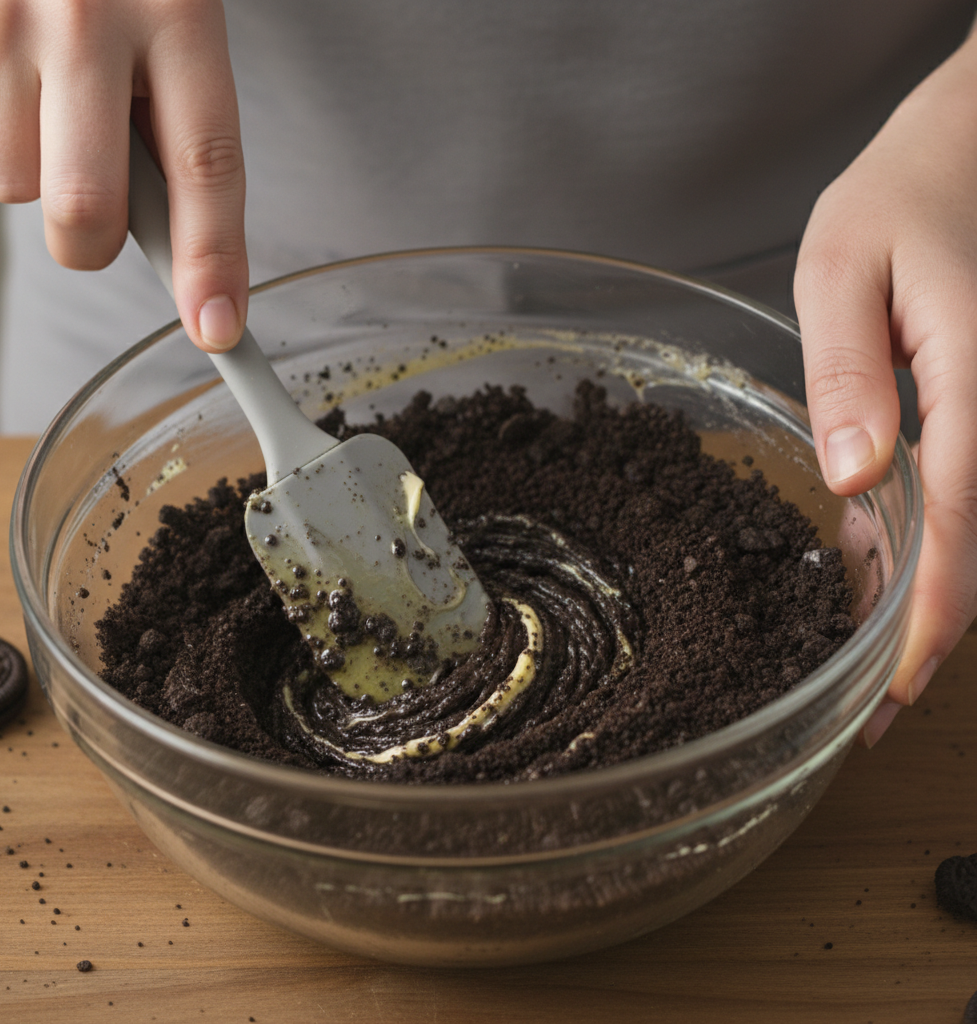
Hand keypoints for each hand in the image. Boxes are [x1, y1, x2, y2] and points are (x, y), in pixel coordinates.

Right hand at [0, 0, 246, 352]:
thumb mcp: (176, 13)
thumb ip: (177, 113)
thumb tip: (178, 239)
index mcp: (177, 9)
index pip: (207, 166)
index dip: (213, 261)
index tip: (219, 328)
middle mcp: (80, 11)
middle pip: (84, 212)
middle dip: (93, 238)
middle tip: (100, 202)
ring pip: (12, 182)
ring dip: (32, 161)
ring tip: (44, 88)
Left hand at [795, 31, 976, 744]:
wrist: (967, 146)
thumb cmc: (904, 194)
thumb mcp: (844, 265)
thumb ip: (848, 370)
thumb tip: (857, 478)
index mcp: (976, 385)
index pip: (960, 530)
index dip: (931, 624)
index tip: (895, 696)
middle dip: (929, 637)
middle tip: (872, 709)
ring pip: (975, 532)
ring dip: (926, 599)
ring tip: (866, 658)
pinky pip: (966, 492)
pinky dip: (924, 541)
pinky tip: (872, 560)